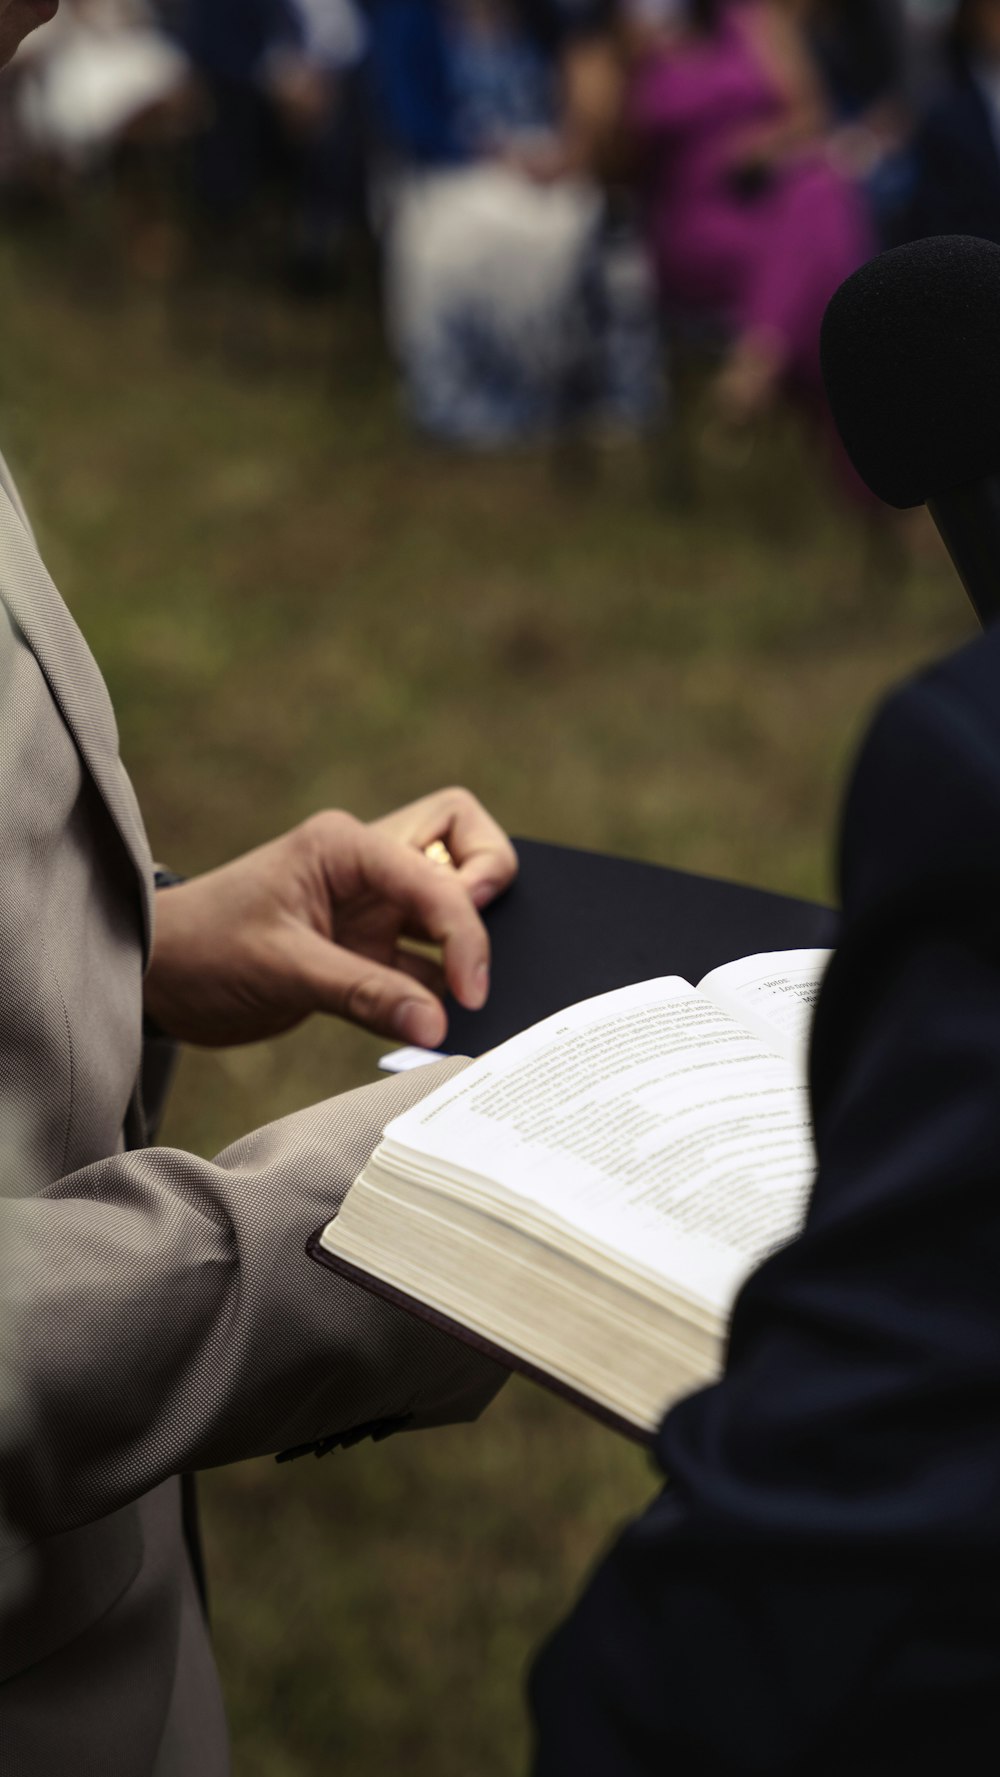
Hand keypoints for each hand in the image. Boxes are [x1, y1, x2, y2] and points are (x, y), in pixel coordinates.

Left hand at [144, 789, 517, 1049]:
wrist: (156, 979)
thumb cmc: (203, 951)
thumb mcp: (282, 971)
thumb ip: (364, 994)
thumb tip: (439, 1025)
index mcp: (346, 846)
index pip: (435, 873)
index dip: (464, 932)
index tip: (469, 992)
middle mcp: (368, 865)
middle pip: (464, 843)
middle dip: (487, 888)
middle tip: (472, 951)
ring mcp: (372, 906)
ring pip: (453, 900)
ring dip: (465, 943)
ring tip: (468, 995)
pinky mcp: (368, 948)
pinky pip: (425, 959)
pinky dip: (438, 986)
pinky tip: (440, 1019)